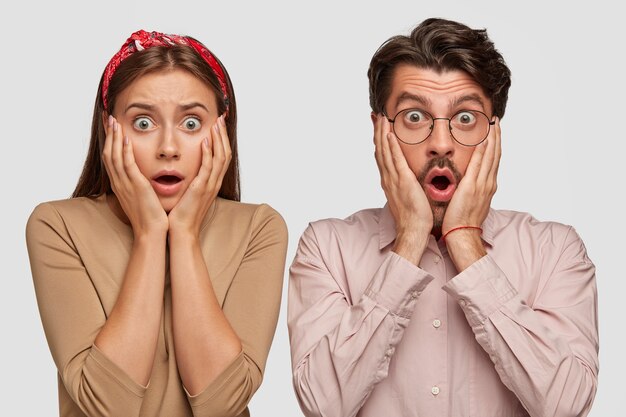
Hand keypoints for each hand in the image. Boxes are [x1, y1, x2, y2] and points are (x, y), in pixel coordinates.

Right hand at [102, 115, 167, 236]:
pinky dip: (125, 151)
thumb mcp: (142, 197)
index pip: (111, 158)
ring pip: (114, 156)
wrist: (151, 232)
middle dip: (109, 135)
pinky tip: (126, 138)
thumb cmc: (150, 217)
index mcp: (121, 185)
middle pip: (108, 154)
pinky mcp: (136, 186)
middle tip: (109, 118)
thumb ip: (139, 185)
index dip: (110, 141)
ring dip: (115, 138)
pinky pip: (127, 165)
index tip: (111, 127)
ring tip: (115, 122)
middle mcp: (119, 183)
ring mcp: (125, 185)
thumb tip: (142, 177)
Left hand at [168, 115, 230, 237]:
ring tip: (215, 124)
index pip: (221, 156)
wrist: (181, 232)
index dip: (221, 140)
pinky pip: (208, 168)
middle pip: (225, 153)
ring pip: (220, 158)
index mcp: (211, 183)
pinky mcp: (201, 189)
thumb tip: (186, 170)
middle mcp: (214, 182)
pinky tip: (205, 142)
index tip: (217, 125)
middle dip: (223, 135)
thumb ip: (191, 180)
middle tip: (220, 118)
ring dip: (218, 139)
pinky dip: (208, 154)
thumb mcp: (189, 193)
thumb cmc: (182, 214)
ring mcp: (209, 186)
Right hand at [374, 115, 431, 262]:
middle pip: (379, 149)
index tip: (380, 126)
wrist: (413, 230)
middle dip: (378, 131)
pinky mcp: (402, 181)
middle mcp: (388, 178)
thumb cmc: (414, 217)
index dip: (380, 139)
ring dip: (382, 133)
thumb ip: (407, 185)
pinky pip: (395, 160)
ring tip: (382, 118)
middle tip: (376, 115)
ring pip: (384, 151)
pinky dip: (391, 146)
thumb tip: (409, 179)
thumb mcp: (408, 197)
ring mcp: (393, 179)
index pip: (382, 155)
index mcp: (390, 181)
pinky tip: (391, 134)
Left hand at [442, 118, 500, 269]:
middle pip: (496, 154)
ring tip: (493, 123)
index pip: (493, 160)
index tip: (494, 131)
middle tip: (497, 121)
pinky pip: (479, 164)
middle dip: (497, 136)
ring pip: (491, 156)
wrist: (462, 234)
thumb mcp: (469, 201)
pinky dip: (483, 151)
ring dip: (492, 138)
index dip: (495, 144)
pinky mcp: (473, 187)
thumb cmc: (462, 221)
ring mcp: (482, 184)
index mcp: (487, 186)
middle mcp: (488, 183)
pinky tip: (484, 138)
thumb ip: (469, 189)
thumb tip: (465, 183)